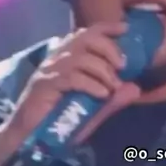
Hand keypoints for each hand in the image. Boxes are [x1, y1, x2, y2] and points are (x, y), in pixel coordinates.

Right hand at [4, 22, 141, 145]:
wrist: (29, 137)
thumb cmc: (59, 121)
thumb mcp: (93, 110)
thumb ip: (113, 99)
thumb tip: (136, 88)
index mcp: (67, 58)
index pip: (87, 33)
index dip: (107, 28)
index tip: (126, 29)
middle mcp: (57, 58)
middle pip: (86, 38)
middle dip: (109, 49)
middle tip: (122, 67)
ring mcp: (49, 70)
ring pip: (81, 57)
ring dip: (103, 71)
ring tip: (111, 88)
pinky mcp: (45, 84)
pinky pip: (73, 77)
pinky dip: (92, 84)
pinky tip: (101, 95)